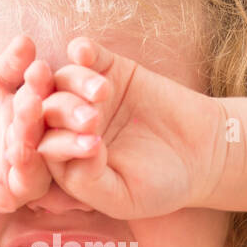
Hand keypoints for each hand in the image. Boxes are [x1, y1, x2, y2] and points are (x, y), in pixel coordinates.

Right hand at [0, 35, 61, 219]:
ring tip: (37, 71)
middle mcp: (24, 143)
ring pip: (32, 96)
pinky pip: (11, 66)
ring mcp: (13, 111)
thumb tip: (6, 206)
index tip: (30, 152)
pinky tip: (23, 43)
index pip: (35, 172)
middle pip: (43, 132)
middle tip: (51, 108)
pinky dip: (16, 55)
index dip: (34, 163)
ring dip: (37, 83)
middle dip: (49, 120)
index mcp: (19, 179)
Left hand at [34, 36, 226, 219]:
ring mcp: (84, 96)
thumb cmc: (161, 185)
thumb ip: (89, 182)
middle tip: (92, 120)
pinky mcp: (107, 69)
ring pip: (63, 80)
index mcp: (63, 162)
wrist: (203, 152)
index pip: (42, 150)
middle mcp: (66, 127)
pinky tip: (84, 51)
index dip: (52, 147)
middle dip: (62, 113)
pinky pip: (88, 55)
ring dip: (75, 83)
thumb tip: (68, 152)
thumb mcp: (124, 197)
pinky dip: (83, 50)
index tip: (78, 146)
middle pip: (47, 112)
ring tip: (103, 93)